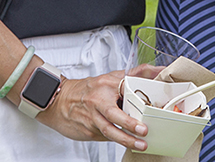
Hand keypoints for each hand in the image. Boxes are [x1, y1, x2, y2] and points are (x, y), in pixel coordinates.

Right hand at [34, 69, 149, 151]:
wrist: (57, 101)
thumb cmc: (86, 90)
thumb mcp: (109, 78)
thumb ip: (133, 74)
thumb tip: (157, 70)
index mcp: (106, 84)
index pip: (126, 83)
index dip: (140, 85)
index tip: (155, 89)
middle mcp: (98, 100)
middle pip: (114, 113)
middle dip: (129, 123)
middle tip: (144, 129)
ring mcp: (92, 117)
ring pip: (109, 130)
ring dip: (125, 138)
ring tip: (140, 144)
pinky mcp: (88, 130)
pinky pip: (105, 136)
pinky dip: (117, 140)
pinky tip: (127, 143)